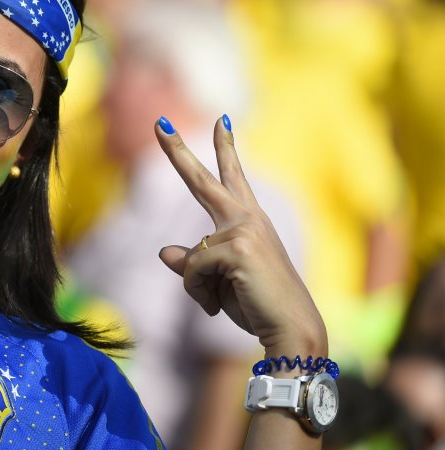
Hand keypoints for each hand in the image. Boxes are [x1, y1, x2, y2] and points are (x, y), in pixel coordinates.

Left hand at [155, 116, 326, 354]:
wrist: (291, 330)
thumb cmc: (257, 306)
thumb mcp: (218, 282)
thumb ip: (192, 264)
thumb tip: (164, 250)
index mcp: (248, 221)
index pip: (231, 177)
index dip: (225, 147)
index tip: (221, 119)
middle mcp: (247, 218)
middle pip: (202, 180)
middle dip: (177, 151)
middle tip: (159, 122)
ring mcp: (244, 230)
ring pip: (192, 256)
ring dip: (198, 287)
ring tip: (220, 304)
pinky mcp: (238, 247)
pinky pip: (193, 270)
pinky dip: (198, 293)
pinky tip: (218, 307)